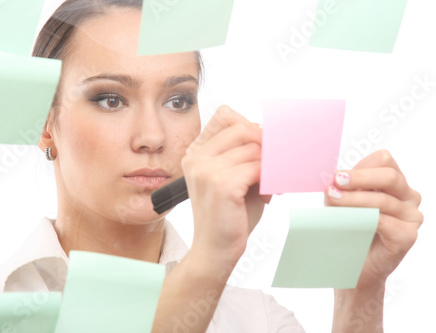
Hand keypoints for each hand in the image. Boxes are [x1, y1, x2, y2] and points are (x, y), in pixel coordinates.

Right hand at [182, 106, 270, 264]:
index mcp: (196, 154)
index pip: (225, 117)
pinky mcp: (222, 184)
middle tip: (278, 162)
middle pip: (243, 129)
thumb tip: (273, 134)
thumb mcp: (235, 179)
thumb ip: (248, 156)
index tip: (263, 143)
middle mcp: (197, 158)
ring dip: (271, 164)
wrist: (214, 251)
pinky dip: (271, 178)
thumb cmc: (227, 217)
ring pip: (254, 149)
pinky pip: (259, 168)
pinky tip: (270, 191)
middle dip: (265, 144)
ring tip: (273, 183)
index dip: (249, 127)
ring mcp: (207, 170)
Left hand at [325, 150, 422, 286]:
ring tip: (333, 199)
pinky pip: (385, 221)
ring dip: (354, 199)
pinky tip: (348, 219)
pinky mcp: (407, 236)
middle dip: (359, 178)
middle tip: (336, 181)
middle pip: (389, 175)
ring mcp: (411, 217)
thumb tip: (332, 179)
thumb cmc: (350, 231)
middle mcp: (408, 197)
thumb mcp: (345, 202)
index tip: (337, 175)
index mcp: (395, 183)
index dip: (360, 166)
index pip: (384, 161)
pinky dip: (363, 218)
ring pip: (384, 199)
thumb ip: (344, 188)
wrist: (354, 266)